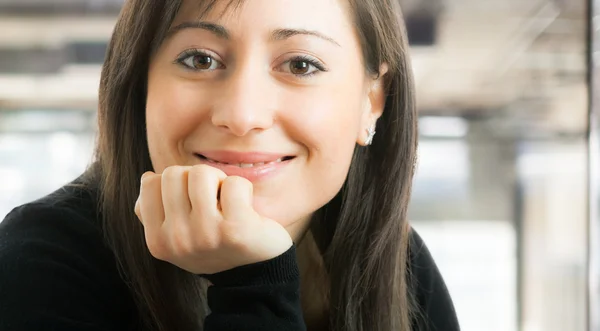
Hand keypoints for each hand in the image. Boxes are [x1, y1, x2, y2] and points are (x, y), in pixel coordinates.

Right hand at [134, 164, 292, 273]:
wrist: (255, 271)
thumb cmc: (214, 241)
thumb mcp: (176, 234)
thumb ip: (154, 210)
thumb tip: (147, 178)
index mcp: (157, 242)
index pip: (150, 182)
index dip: (175, 183)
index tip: (191, 202)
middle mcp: (176, 241)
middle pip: (174, 173)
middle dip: (196, 179)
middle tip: (212, 199)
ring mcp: (204, 235)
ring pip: (201, 173)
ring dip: (219, 181)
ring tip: (227, 201)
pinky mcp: (235, 229)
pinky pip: (233, 183)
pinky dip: (243, 188)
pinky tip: (246, 208)